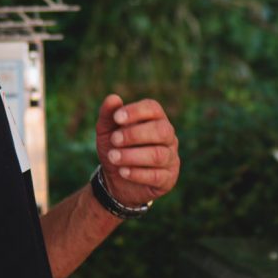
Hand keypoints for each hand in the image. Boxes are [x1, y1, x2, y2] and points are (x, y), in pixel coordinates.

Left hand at [95, 93, 179, 209]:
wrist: (116, 179)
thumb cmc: (115, 148)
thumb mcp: (106, 131)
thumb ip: (108, 115)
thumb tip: (113, 98)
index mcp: (155, 119)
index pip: (153, 108)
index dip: (136, 111)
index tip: (117, 118)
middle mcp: (168, 136)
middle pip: (161, 130)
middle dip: (135, 135)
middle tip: (114, 140)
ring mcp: (171, 158)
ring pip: (158, 155)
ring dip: (132, 156)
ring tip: (113, 157)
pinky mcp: (169, 178)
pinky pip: (157, 176)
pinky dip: (138, 173)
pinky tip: (122, 172)